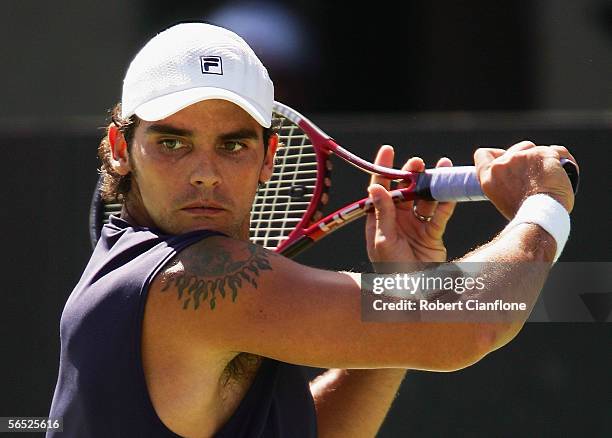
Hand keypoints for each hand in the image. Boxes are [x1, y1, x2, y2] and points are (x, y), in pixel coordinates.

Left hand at [365, 145, 456, 262]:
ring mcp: (415, 226)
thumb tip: (375, 187)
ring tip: (440, 167)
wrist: (412, 293)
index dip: (383, 169)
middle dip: (411, 175)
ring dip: (431, 184)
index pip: (379, 189)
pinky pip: (440, 214)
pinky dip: (446, 202)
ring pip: (424, 199)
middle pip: (404, 190)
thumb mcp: (383, 241)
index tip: (388, 150)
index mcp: (379, 220)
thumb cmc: (390, 270)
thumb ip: (382, 214)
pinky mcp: (433, 234)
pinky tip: (450, 190)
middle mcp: (397, 220)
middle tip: (417, 163)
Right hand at [474, 141, 577, 218]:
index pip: (483, 155)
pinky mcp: (542, 154)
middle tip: (535, 175)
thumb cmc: (526, 214)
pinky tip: (566, 171)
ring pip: (536, 148)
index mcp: (488, 178)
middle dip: (526, 158)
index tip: (507, 163)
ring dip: (543, 157)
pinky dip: (564, 160)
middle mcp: (502, 165)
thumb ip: (505, 182)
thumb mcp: (503, 198)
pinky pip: (558, 151)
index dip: (496, 155)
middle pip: (516, 149)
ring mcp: (521, 157)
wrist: (541, 216)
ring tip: (552, 174)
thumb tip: (518, 175)